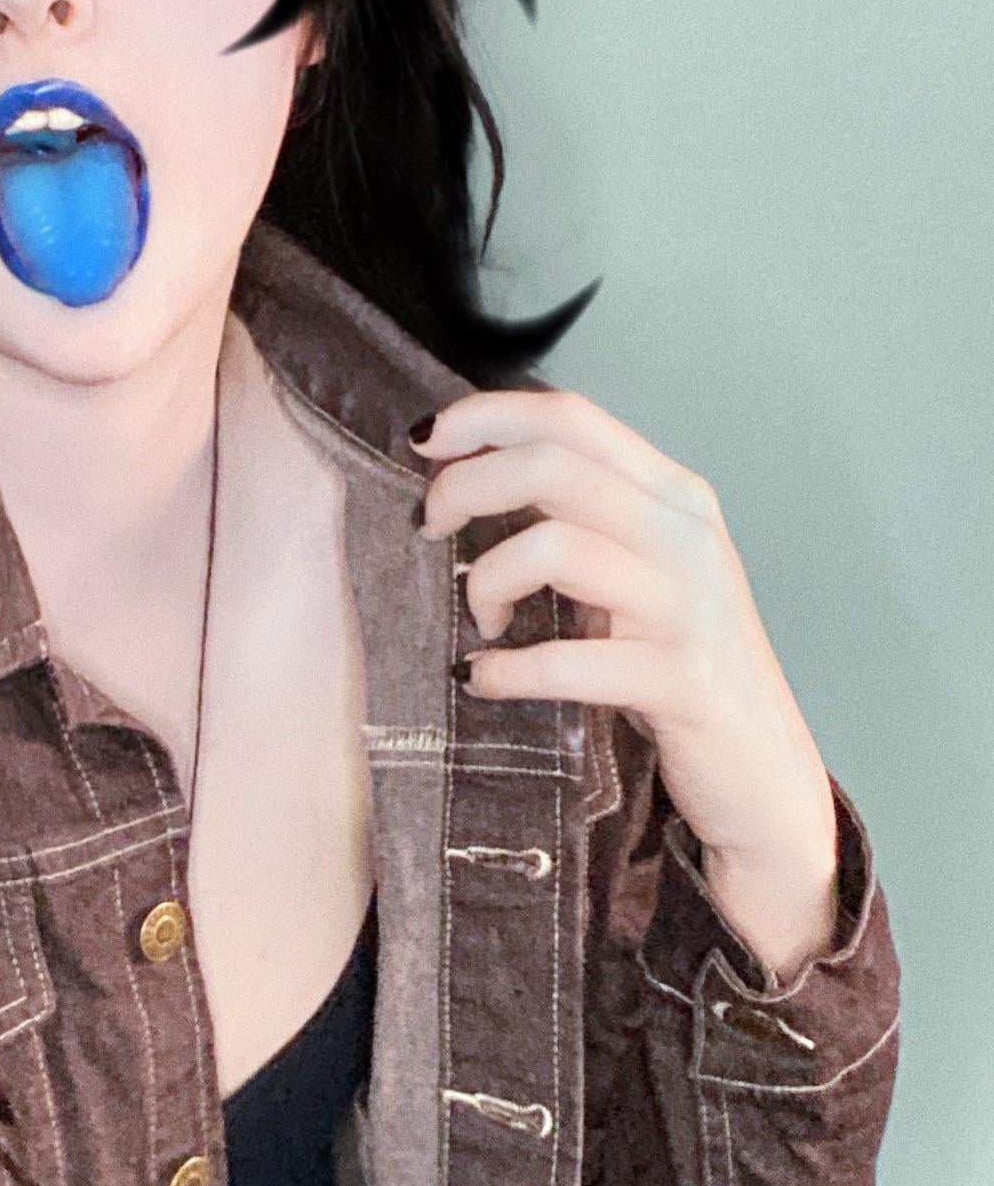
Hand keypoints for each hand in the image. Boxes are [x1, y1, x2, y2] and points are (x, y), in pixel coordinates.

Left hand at [415, 388, 840, 984]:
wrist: (762, 769)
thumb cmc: (679, 663)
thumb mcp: (640, 568)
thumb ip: (580, 515)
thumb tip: (471, 473)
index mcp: (674, 495)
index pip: (571, 417)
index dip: (484, 416)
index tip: (423, 441)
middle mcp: (686, 534)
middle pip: (552, 465)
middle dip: (466, 487)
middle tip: (431, 527)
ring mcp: (687, 606)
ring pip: (553, 546)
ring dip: (485, 580)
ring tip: (480, 618)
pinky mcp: (678, 680)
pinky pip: (564, 660)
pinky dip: (504, 668)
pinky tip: (482, 678)